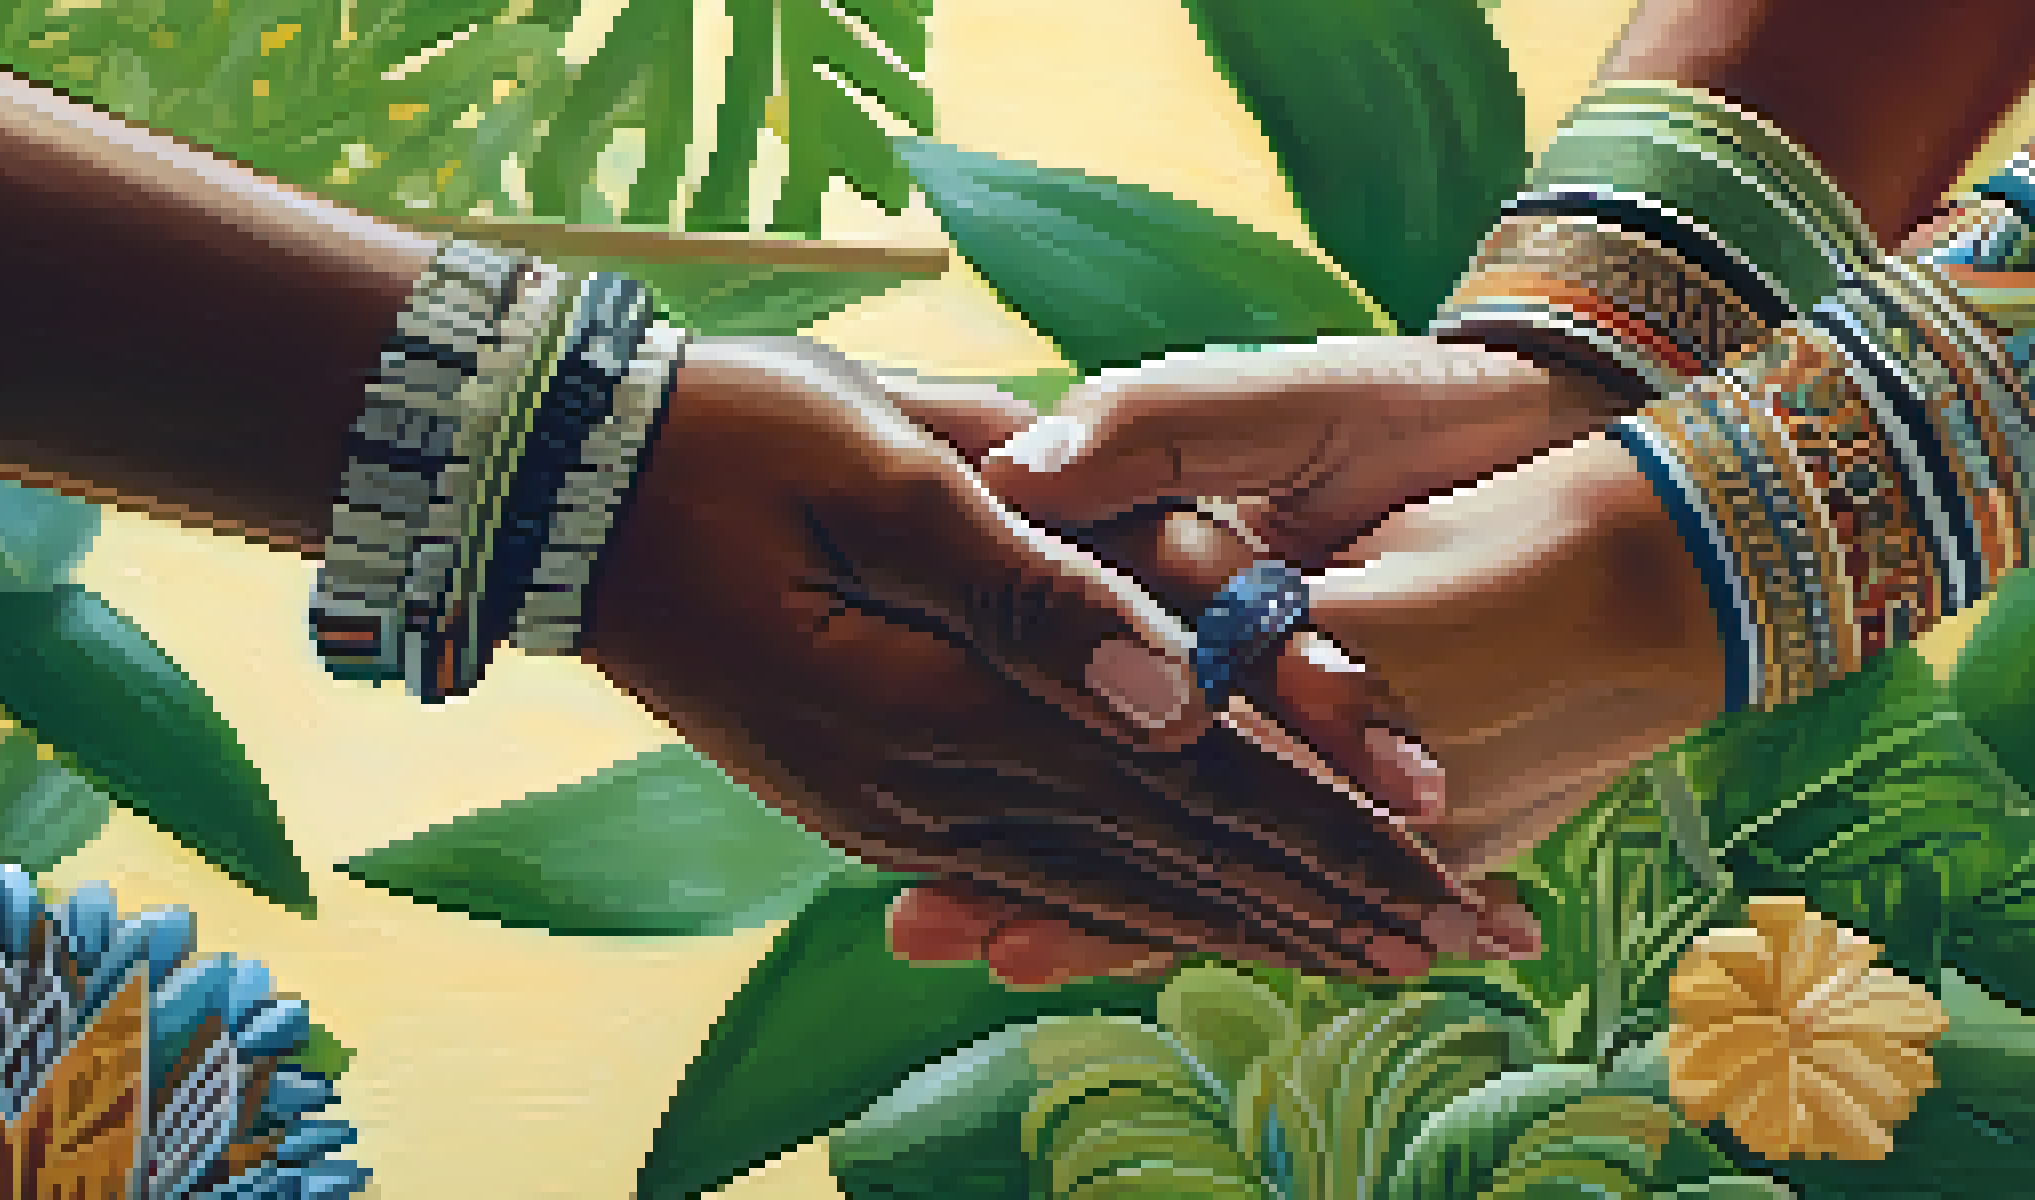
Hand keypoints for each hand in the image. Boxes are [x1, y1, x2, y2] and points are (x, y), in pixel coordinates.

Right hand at [570, 336, 1520, 980]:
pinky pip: (1035, 874)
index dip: (1331, 837)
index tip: (1448, 888)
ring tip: (1371, 962)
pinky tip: (1196, 935)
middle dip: (1331, 906)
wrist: (569, 490)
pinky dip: (1135, 909)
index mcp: (959, 705)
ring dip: (1252, 924)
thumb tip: (1183, 704)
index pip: (1193, 787)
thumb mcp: (889, 476)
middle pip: (1177, 862)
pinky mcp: (874, 799)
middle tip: (1465, 947)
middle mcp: (938, 789)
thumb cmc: (730, 443)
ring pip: (1116, 885)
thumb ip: (1042, 597)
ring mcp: (899, 811)